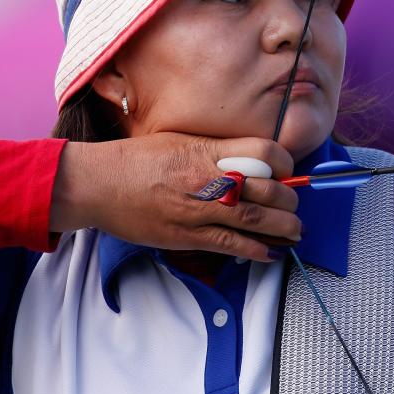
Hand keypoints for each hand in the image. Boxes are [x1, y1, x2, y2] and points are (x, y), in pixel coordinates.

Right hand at [50, 133, 300, 262]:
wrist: (99, 183)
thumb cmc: (137, 159)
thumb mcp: (180, 141)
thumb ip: (214, 150)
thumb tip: (247, 161)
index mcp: (206, 150)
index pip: (263, 153)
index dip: (283, 163)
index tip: (286, 171)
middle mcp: (206, 179)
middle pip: (266, 189)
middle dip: (289, 201)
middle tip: (294, 206)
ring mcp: (197, 209)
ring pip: (254, 219)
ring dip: (282, 228)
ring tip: (295, 231)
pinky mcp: (186, 236)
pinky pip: (230, 244)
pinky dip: (255, 250)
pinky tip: (269, 252)